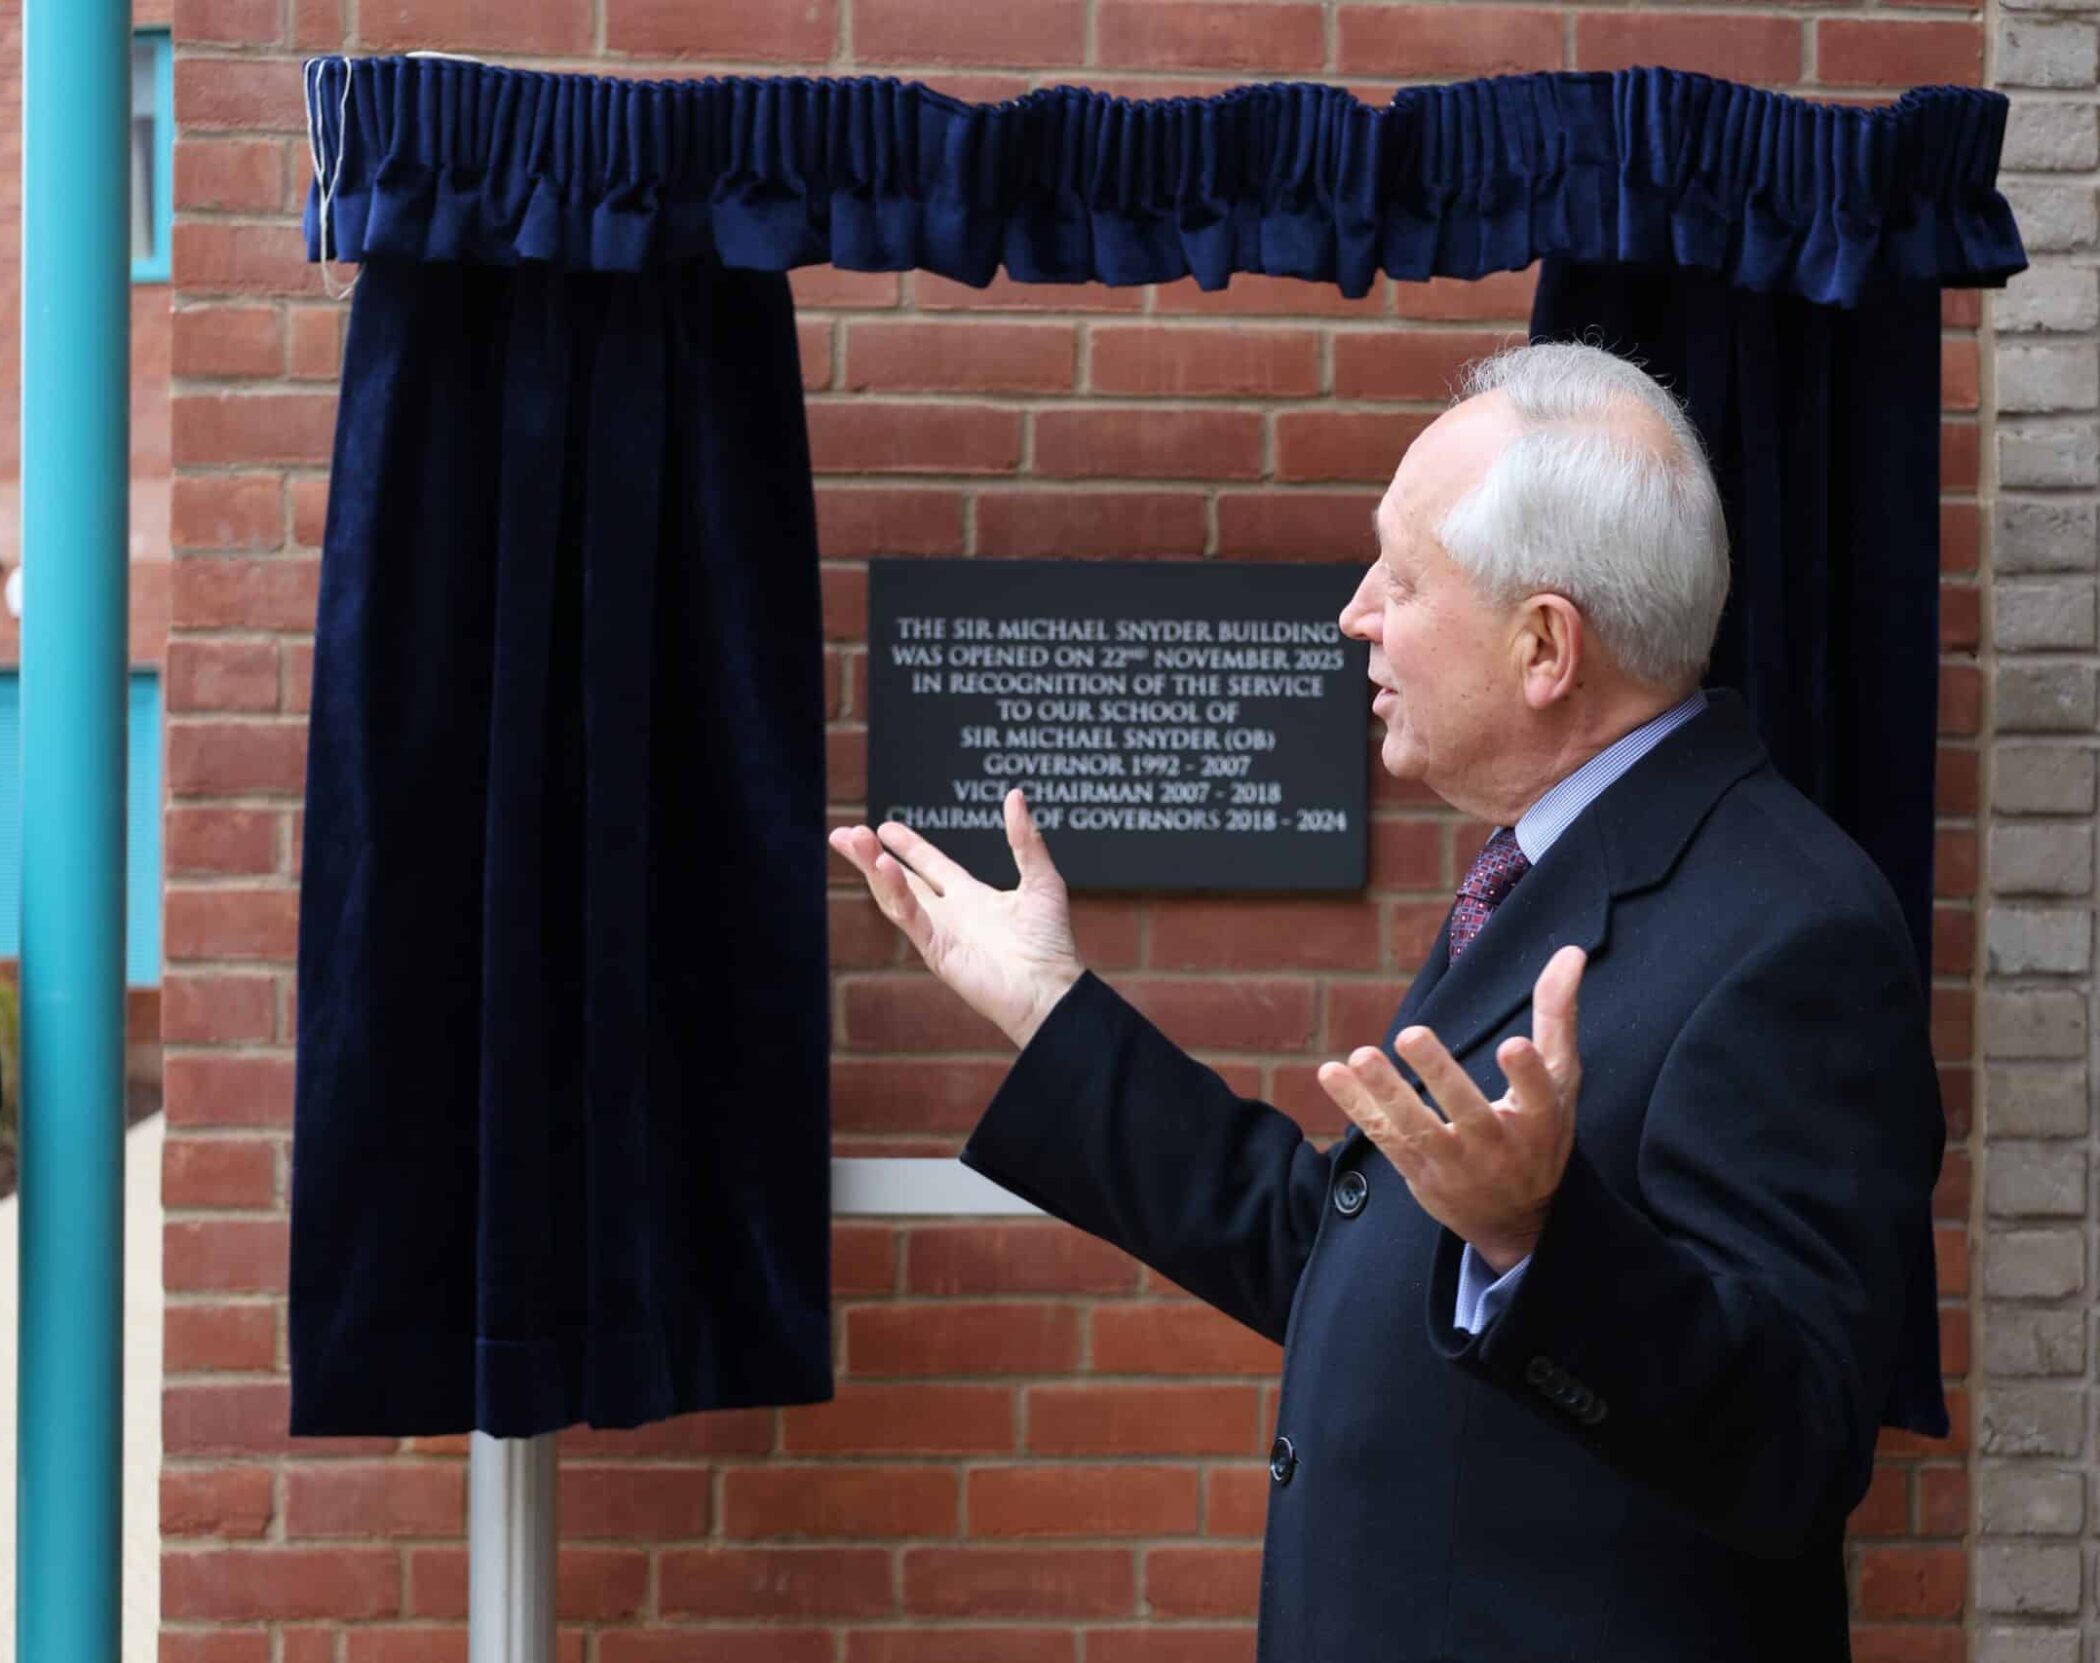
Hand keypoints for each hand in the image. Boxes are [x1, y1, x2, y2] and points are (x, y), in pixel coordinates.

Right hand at [829, 788, 1085, 1049]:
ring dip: (873, 868)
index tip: (884, 826)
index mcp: (971, 898)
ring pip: (896, 896)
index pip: (930, 866)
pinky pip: (910, 918)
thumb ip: (1025, 840)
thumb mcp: (1041, 880)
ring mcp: (939, 934)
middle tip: (844, 834)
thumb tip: (1015, 795)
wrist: (1051, 989)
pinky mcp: (936, 951)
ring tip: (854, 840)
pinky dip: (895, 893)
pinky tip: (884, 867)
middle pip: (900, 879)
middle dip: (870, 856)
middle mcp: (950, 915)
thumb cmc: (1051, 943)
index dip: (907, 845)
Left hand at [1317, 944, 1586, 1273]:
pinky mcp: (1420, 1172)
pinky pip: (1385, 1138)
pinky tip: (1332, 1074)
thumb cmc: (1540, 1132)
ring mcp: (1456, 1164)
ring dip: (1386, 1093)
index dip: (1527, 1073)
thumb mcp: (1561, 1080)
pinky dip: (1357, 1108)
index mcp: (1540, 1120)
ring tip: (1361, 1057)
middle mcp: (1499, 1146)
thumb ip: (1558, 1015)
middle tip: (1411, 1034)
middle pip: (1468, 1111)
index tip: (1515, 1045)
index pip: (1538, 1095)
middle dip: (1439, 1074)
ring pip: (1418, 1128)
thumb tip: (1569, 951)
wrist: (1517, 1218)